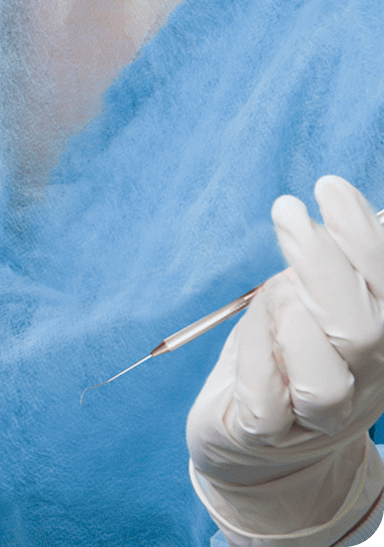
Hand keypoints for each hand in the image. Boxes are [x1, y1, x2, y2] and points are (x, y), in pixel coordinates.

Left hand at [187, 176, 383, 546]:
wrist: (256, 435)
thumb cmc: (290, 344)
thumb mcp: (318, 294)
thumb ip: (338, 260)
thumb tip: (343, 199)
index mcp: (383, 340)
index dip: (363, 237)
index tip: (327, 186)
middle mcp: (363, 382)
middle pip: (366, 332)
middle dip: (325, 263)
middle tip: (287, 210)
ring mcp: (318, 417)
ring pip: (324, 379)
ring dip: (292, 315)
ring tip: (271, 287)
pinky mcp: (268, 433)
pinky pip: (267, 399)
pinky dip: (257, 351)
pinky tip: (249, 323)